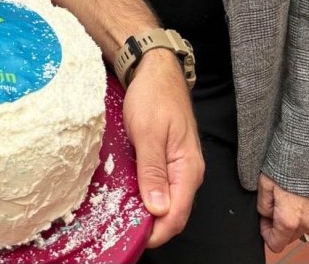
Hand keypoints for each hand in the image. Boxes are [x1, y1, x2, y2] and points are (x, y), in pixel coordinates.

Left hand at [122, 50, 203, 247]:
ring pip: (166, 201)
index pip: (177, 215)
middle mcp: (188, 172)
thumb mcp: (148, 132)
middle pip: (173, 213)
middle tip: (120, 228)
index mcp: (188, 168)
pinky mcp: (167, 159)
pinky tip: (127, 195)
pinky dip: (145, 195)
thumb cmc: (153, 95)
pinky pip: (160, 186)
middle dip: (150, 226)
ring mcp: (178, 166)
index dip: (156, 233)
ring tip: (121, 216)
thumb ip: (152, 171)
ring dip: (146, 211)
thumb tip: (157, 209)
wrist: (155, 68)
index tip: (132, 239)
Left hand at [256, 174, 308, 250]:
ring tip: (289, 196)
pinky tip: (302, 193)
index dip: (266, 233)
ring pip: (302, 227)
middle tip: (275, 204)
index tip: (264, 220)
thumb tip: (266, 215)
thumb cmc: (287, 167)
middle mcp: (306, 224)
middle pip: (289, 237)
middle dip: (279, 225)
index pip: (275, 244)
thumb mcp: (264, 184)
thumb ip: (263, 205)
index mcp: (288, 221)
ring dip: (294, 219)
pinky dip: (307, 211)